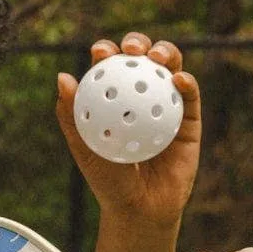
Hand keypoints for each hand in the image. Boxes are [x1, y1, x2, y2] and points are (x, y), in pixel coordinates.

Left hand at [55, 32, 200, 227]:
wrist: (140, 208)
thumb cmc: (109, 181)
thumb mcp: (85, 148)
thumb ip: (71, 116)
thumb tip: (62, 78)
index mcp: (113, 98)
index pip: (110, 67)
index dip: (106, 52)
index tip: (100, 52)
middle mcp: (139, 96)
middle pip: (141, 59)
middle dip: (136, 43)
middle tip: (130, 49)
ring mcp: (166, 104)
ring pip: (169, 68)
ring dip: (165, 52)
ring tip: (156, 57)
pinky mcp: (190, 118)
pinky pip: (190, 96)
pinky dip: (186, 82)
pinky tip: (179, 79)